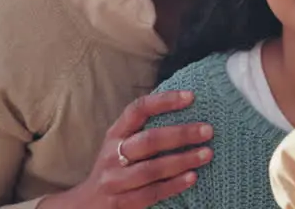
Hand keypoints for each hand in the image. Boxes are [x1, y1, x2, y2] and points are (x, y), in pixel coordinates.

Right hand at [39, 91, 212, 208]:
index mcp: (115, 134)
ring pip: (151, 169)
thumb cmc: (115, 166)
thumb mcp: (121, 144)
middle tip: (208, 130)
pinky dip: (173, 185)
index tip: (191, 96)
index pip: (138, 110)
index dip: (164, 101)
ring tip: (207, 154)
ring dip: (182, 160)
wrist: (85, 204)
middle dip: (181, 134)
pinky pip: (151, 193)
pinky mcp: (120, 203)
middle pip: (149, 140)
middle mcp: (112, 155)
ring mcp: (114, 180)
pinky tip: (192, 178)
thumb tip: (188, 106)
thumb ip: (145, 129)